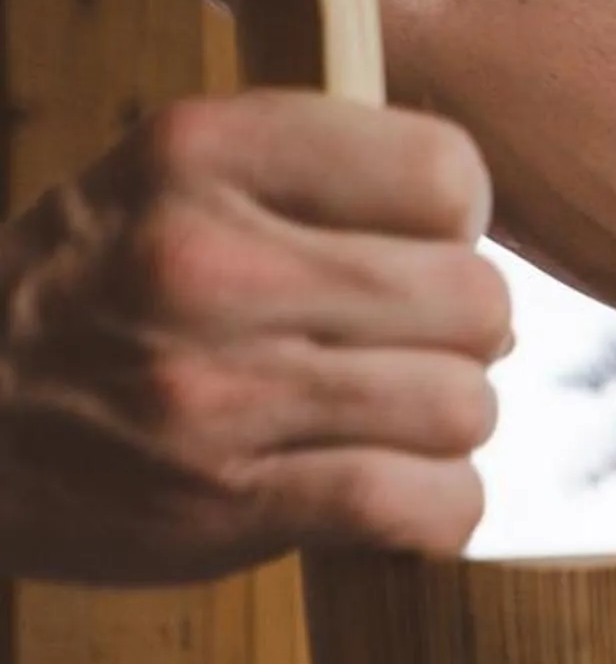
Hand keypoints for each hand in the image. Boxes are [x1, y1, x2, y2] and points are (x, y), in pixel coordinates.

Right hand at [0, 91, 511, 586]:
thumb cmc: (86, 298)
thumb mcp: (163, 182)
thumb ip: (310, 181)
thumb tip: (482, 242)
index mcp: (197, 153)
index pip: (442, 171)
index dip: (456, 224)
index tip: (415, 252)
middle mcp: (205, 261)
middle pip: (474, 299)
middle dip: (463, 337)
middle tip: (405, 352)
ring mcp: (214, 387)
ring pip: (462, 405)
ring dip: (446, 430)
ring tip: (383, 423)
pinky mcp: (227, 500)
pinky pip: (423, 502)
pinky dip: (437, 510)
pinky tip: (394, 498)